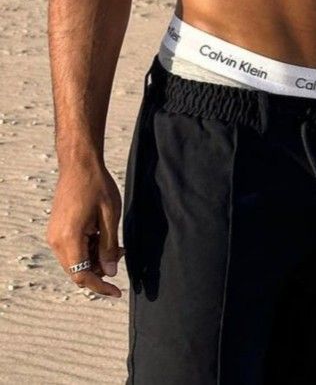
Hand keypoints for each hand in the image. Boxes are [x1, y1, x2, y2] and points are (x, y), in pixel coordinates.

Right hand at [47, 160, 123, 297]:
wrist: (79, 163)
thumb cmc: (96, 185)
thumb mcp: (110, 215)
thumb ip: (109, 246)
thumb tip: (110, 273)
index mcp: (69, 239)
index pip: (82, 276)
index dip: (100, 287)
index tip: (117, 292)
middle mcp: (56, 241)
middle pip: (77, 272)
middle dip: (100, 270)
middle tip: (121, 252)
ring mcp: (54, 235)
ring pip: (75, 262)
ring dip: (95, 258)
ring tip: (115, 243)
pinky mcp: (56, 230)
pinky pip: (71, 250)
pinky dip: (87, 249)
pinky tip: (102, 235)